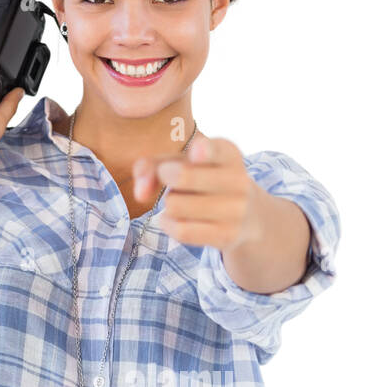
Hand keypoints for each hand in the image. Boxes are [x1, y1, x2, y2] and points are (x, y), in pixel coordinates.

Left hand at [131, 137, 262, 249]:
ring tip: (182, 201)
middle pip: (181, 176)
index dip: (203, 151)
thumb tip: (139, 193)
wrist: (247, 216)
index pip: (216, 150)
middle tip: (173, 179)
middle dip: (166, 176)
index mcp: (229, 153)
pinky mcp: (227, 236)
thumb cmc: (205, 180)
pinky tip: (175, 219)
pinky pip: (181, 230)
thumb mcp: (184, 162)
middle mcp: (238, 180)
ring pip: (175, 205)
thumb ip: (153, 166)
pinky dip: (169, 224)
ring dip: (169, 204)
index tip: (195, 153)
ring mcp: (235, 211)